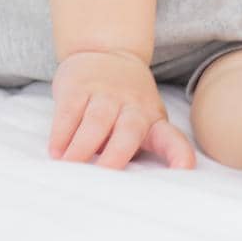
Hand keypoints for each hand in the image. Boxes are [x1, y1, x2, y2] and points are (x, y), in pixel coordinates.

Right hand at [48, 50, 195, 169]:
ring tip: (69, 167)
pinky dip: (62, 133)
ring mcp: (105, 93)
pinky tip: (56, 151)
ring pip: (96, 121)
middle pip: (129, 131)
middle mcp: (132, 105)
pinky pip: (70, 111)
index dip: (178, 154)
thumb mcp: (143, 119)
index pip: (170, 138)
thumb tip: (128, 191)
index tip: (184, 171)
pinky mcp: (78, 86)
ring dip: (81, 147)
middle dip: (117, 155)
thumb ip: (138, 148)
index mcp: (152, 119)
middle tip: (103, 175)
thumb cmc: (126, 102)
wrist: (105, 49)